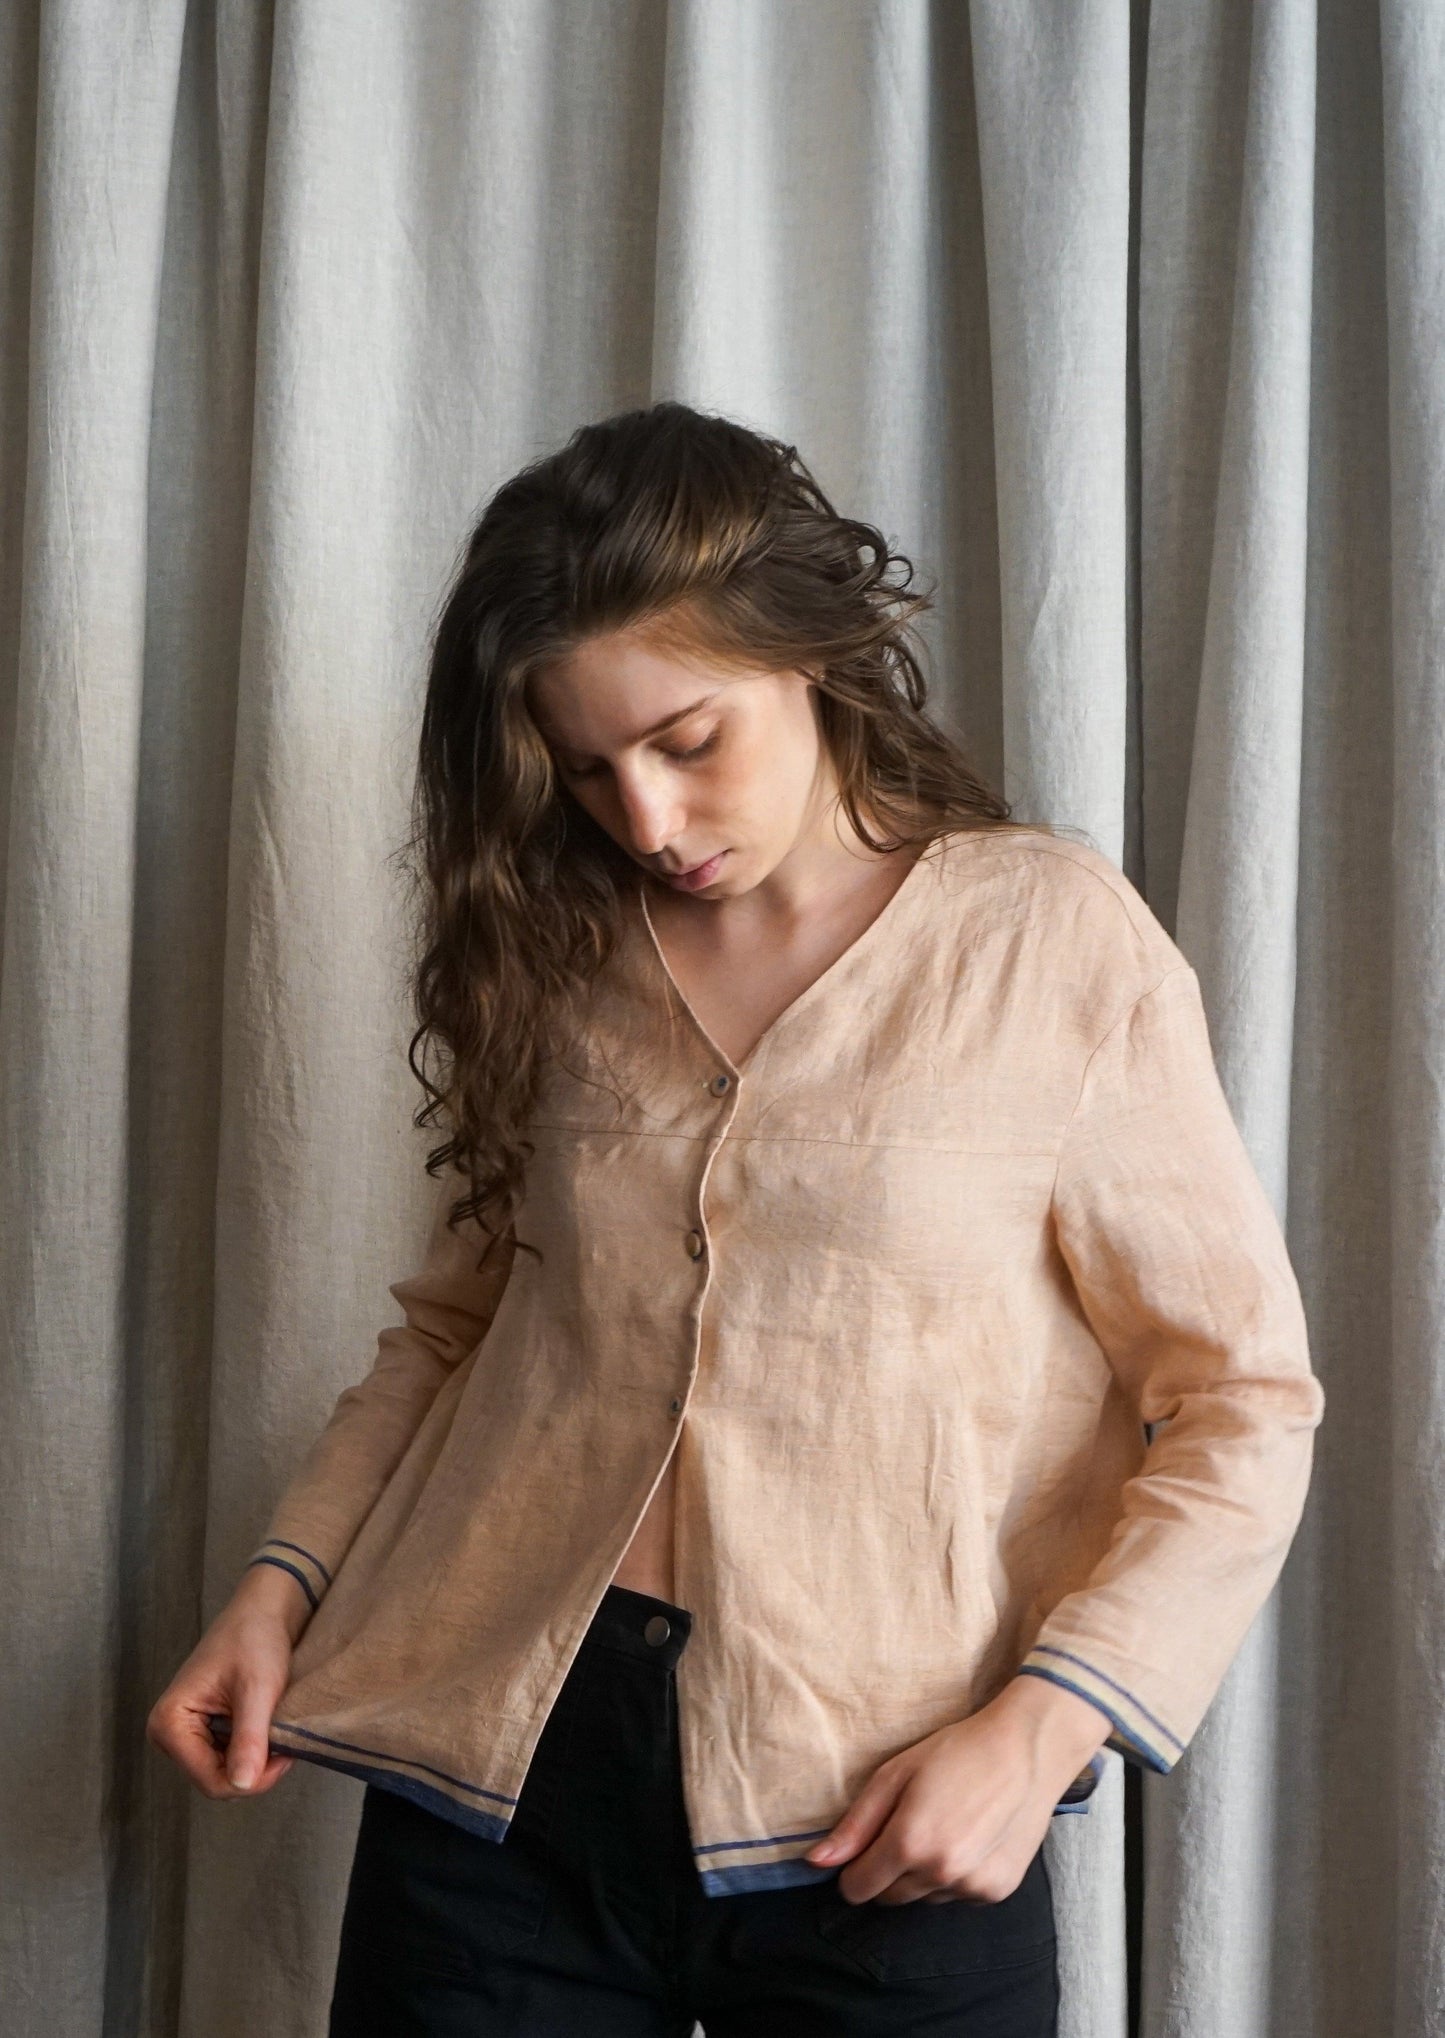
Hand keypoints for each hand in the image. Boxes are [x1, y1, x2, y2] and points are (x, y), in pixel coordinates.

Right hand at [146, 1564, 309, 1798]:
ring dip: (254, 1761)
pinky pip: (226, 1759)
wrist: (261, 1611)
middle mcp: (167, 1734)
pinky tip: (266, 1730)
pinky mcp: (199, 1732)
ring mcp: (182, 1735)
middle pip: (215, 1781)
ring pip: (223, 1773)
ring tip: (276, 1732)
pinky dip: (250, 1751)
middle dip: (254, 1770)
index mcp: (169, 1723)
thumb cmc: (255, 1638)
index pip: (211, 1781)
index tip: (286, 1754)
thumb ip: (248, 1738)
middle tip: (284, 1742)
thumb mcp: (257, 1689)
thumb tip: (242, 1785)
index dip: (253, 1779)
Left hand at [803, 1676, 1109, 1905]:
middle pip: (888, 1898)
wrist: (1025, 1751)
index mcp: (910, 1843)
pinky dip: (953, 1877)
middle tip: (905, 1827)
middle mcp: (940, 1874)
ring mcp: (972, 1887)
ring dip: (921, 1875)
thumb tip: (816, 1862)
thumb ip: (856, 1824)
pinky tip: (967, 1839)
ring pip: (923, 1899)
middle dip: (886, 1871)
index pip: (857, 1889)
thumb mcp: (896, 1774)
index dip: (852, 1870)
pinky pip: (956, 1896)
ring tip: (942, 1828)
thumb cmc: (956, 1752)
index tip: (863, 1847)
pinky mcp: (997, 1892)